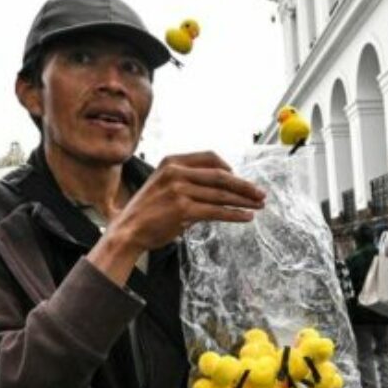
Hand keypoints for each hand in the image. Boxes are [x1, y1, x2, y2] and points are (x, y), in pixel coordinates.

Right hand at [112, 152, 264, 248]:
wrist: (128, 230)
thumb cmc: (147, 211)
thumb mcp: (163, 185)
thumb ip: (188, 182)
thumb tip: (219, 188)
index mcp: (172, 162)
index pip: (209, 158)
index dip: (229, 168)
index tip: (241, 180)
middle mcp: (176, 172)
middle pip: (220, 175)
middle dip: (244, 185)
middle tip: (260, 193)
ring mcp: (179, 190)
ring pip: (221, 194)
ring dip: (243, 201)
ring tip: (257, 206)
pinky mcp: (183, 210)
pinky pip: (216, 211)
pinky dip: (234, 214)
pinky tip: (245, 217)